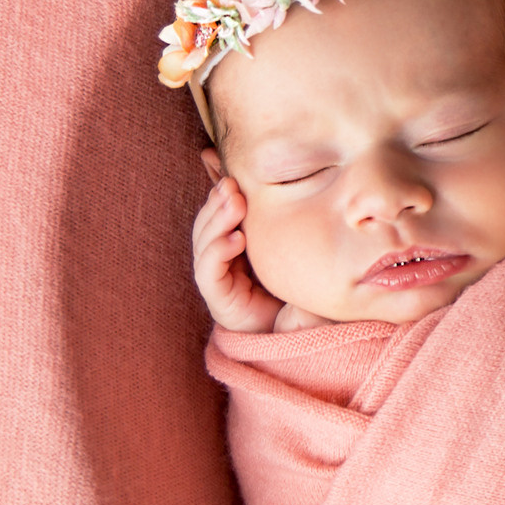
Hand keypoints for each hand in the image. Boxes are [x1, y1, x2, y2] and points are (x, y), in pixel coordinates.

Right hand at [191, 172, 288, 333]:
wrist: (300, 332)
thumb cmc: (297, 290)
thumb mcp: (289, 251)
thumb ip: (284, 224)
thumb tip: (299, 188)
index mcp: (234, 247)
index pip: (217, 214)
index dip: (218, 194)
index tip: (226, 171)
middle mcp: (221, 262)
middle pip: (206, 225)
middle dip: (217, 203)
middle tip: (232, 184)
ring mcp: (217, 281)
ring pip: (204, 243)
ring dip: (217, 220)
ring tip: (235, 202)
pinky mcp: (218, 300)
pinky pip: (209, 272)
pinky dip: (219, 252)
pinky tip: (236, 239)